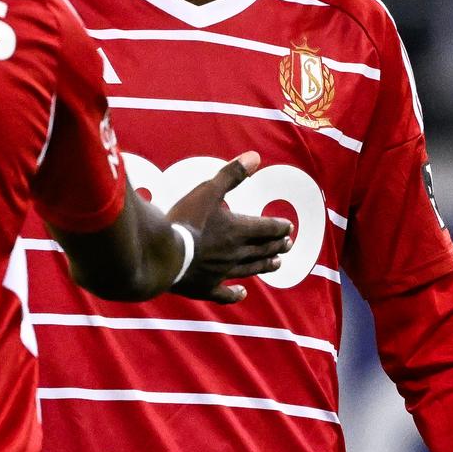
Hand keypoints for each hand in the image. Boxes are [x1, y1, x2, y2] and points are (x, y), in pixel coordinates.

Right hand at [167, 151, 293, 303]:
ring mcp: (222, 273)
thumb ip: (231, 175)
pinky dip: (235, 294)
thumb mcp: (208, 191)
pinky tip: (242, 293)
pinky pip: (224, 293)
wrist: (163, 254)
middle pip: (262, 249)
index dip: (278, 227)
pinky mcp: (206, 287)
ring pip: (250, 269)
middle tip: (288, 244)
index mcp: (237, 230)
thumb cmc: (185, 221)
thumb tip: (255, 157)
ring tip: (278, 264)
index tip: (288, 227)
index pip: (266, 228)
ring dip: (265, 265)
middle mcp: (235, 253)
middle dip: (276, 245)